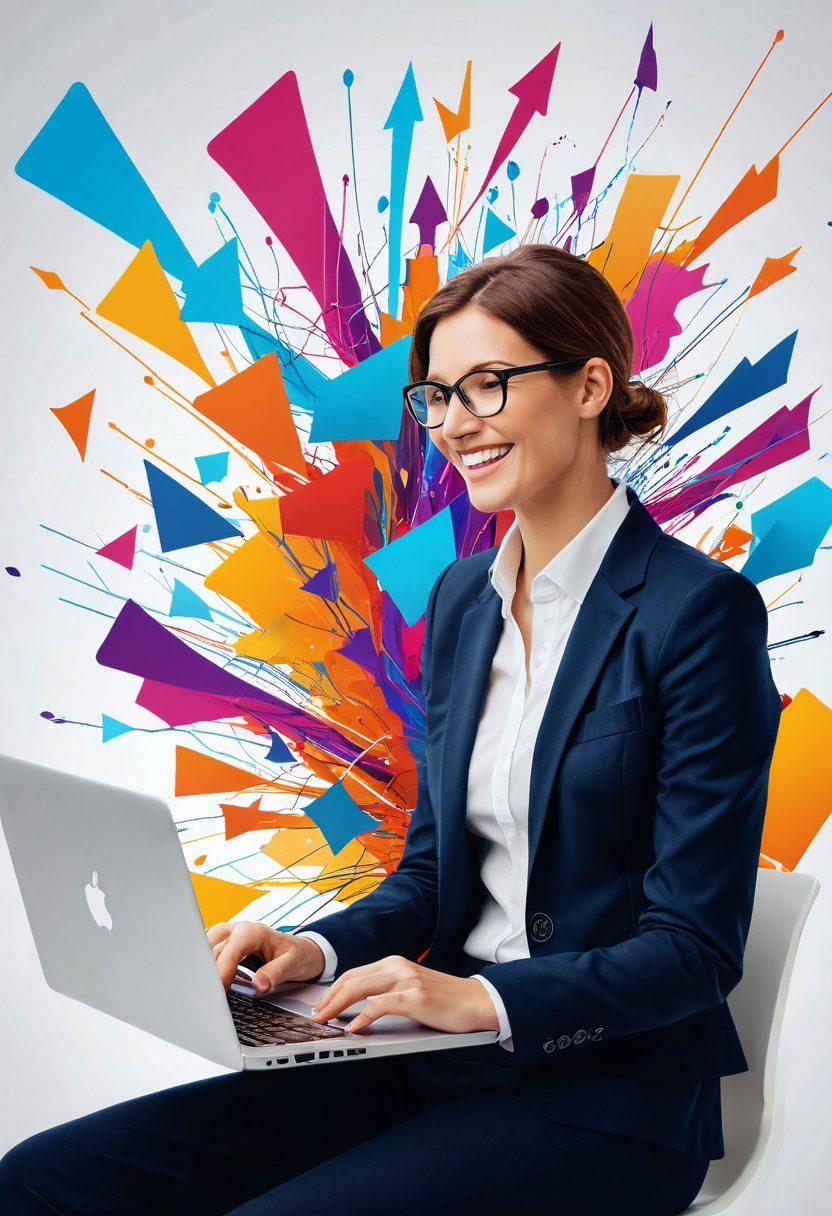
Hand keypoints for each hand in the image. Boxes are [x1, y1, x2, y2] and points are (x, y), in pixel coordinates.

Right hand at [207, 921, 326, 994]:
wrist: (303, 950)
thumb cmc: (298, 954)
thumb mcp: (293, 964)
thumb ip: (275, 973)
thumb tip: (257, 986)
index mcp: (253, 932)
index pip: (229, 951)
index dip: (222, 972)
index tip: (220, 992)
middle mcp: (239, 929)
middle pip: (213, 950)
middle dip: (210, 973)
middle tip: (211, 997)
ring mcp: (231, 935)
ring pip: (207, 950)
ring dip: (206, 970)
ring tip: (208, 992)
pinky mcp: (227, 944)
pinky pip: (210, 952)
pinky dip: (208, 967)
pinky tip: (210, 983)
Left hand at [307, 955, 500, 1035]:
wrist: (477, 1001)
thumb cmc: (445, 1000)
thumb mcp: (412, 988)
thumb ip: (389, 992)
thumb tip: (359, 1009)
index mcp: (395, 963)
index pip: (354, 973)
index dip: (333, 990)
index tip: (320, 1005)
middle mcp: (398, 966)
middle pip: (351, 979)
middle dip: (328, 998)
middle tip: (315, 1015)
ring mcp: (406, 980)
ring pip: (359, 988)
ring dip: (337, 1006)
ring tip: (325, 1021)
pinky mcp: (414, 996)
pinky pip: (379, 1006)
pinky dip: (362, 1017)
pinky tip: (353, 1029)